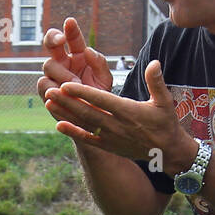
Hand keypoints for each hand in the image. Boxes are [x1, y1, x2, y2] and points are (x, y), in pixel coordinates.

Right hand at [36, 17, 112, 106]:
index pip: (73, 38)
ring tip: (75, 85)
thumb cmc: (99, 96)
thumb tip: (87, 50)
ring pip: (48, 65)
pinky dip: (53, 88)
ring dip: (62, 74)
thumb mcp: (105, 79)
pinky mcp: (47, 91)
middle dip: (53, 38)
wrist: (92, 119)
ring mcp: (53, 76)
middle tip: (59, 40)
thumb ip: (100, 64)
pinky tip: (63, 93)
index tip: (70, 22)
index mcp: (79, 55)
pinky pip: (44, 85)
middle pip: (52, 44)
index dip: (70, 29)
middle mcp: (63, 62)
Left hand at [45, 59, 196, 169]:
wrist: (166, 151)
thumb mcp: (165, 101)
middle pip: (87, 111)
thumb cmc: (165, 122)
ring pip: (83, 123)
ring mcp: (110, 137)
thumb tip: (154, 63)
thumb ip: (156, 82)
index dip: (82, 93)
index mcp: (128, 111)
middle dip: (66, 101)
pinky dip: (73, 132)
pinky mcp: (108, 145)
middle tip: (49, 90)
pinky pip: (87, 138)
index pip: (101, 100)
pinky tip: (58, 125)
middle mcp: (116, 125)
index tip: (66, 84)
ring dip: (65, 113)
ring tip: (48, 102)